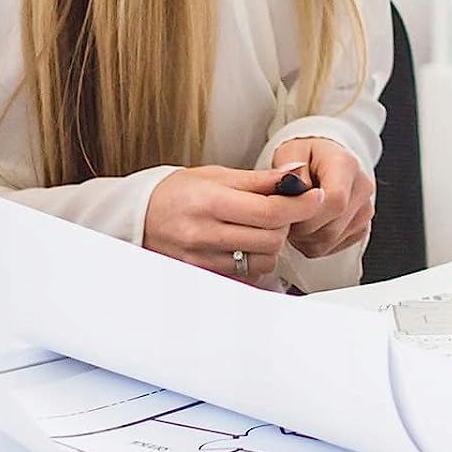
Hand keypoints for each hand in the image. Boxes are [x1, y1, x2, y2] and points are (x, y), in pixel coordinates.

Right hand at [143, 165, 328, 281]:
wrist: (139, 217)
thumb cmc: (176, 194)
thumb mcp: (216, 176)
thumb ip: (259, 180)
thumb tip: (297, 175)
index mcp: (210, 203)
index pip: (271, 211)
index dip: (300, 205)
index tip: (313, 197)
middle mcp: (205, 235)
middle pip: (272, 240)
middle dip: (283, 226)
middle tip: (275, 213)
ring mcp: (203, 261)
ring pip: (262, 262)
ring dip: (269, 247)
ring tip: (256, 232)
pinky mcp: (204, 276)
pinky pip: (246, 276)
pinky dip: (253, 263)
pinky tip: (242, 248)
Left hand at [272, 139, 374, 258]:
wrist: (323, 161)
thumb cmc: (306, 156)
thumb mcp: (289, 152)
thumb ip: (289, 170)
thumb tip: (292, 189)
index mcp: (346, 165)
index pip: (335, 201)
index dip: (307, 214)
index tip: (289, 210)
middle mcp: (362, 188)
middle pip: (331, 227)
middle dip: (300, 228)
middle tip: (285, 216)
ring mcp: (364, 210)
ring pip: (329, 241)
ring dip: (303, 237)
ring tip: (294, 219)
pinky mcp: (361, 227)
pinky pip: (331, 247)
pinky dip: (313, 242)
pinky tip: (306, 225)